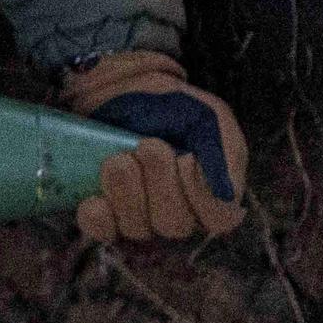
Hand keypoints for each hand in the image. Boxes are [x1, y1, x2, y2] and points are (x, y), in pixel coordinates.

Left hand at [61, 51, 245, 243]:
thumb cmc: (172, 107)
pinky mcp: (107, 217)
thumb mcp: (208, 117)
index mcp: (212, 194)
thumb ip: (223, 151)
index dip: (202, 193)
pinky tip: (95, 198)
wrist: (120, 92)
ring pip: (138, 229)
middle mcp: (179, 214)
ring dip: (126, 190)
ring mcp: (141, 219)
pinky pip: (103, 231)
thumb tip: (226, 193)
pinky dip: (99, 216)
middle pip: (175, 225)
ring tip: (118, 159)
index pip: (218, 218)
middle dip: (160, 182)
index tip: (186, 158)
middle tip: (148, 146)